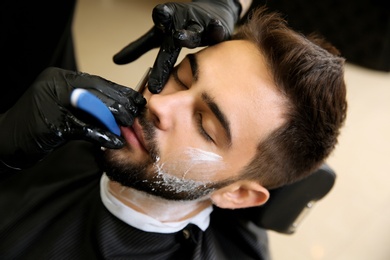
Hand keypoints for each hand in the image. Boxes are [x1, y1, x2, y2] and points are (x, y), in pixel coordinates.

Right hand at [0, 67, 145, 168]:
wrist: (6, 140)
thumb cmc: (39, 126)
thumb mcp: (65, 109)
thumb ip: (86, 106)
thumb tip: (117, 110)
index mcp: (61, 78)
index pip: (98, 82)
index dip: (120, 92)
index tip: (137, 100)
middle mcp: (55, 83)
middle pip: (98, 92)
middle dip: (121, 105)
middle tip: (134, 116)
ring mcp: (52, 100)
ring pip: (93, 106)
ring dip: (114, 118)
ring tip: (128, 126)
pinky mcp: (51, 121)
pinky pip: (84, 127)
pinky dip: (102, 134)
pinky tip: (113, 141)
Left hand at [113, 0, 240, 93]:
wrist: (213, 13)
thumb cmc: (182, 27)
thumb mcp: (158, 36)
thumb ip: (138, 48)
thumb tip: (116, 61)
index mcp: (168, 23)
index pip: (163, 18)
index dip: (162, 15)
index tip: (160, 14)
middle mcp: (184, 23)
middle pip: (179, 30)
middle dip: (178, 34)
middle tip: (176, 37)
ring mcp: (201, 26)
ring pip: (197, 32)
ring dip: (191, 35)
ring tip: (185, 38)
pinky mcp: (218, 30)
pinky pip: (218, 32)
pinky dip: (217, 30)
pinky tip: (218, 30)